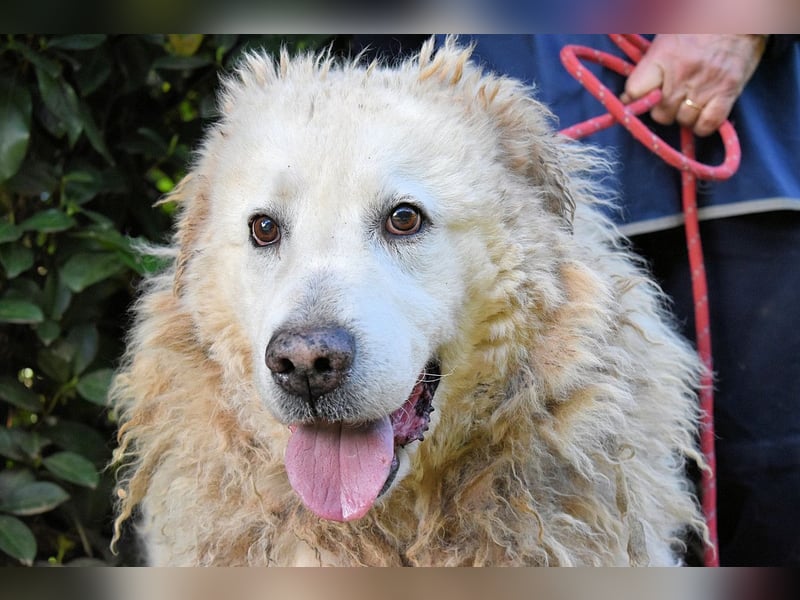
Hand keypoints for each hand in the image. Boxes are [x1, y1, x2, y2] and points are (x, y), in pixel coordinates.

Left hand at [621, 34, 766, 136]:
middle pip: (660, 113)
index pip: (635, 91)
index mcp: (663, 57)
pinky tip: (701, 116)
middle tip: (671, 98)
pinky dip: (702, 126)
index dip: (634, 98)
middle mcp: (682, 75)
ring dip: (683, 117)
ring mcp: (705, 86)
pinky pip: (707, 124)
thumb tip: (627, 97)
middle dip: (663, 110)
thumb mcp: (666, 39)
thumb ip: (648, 66)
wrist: (740, 19)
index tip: (637, 98)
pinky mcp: (727, 93)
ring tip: (689, 102)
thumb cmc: (698, 27)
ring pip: (683, 121)